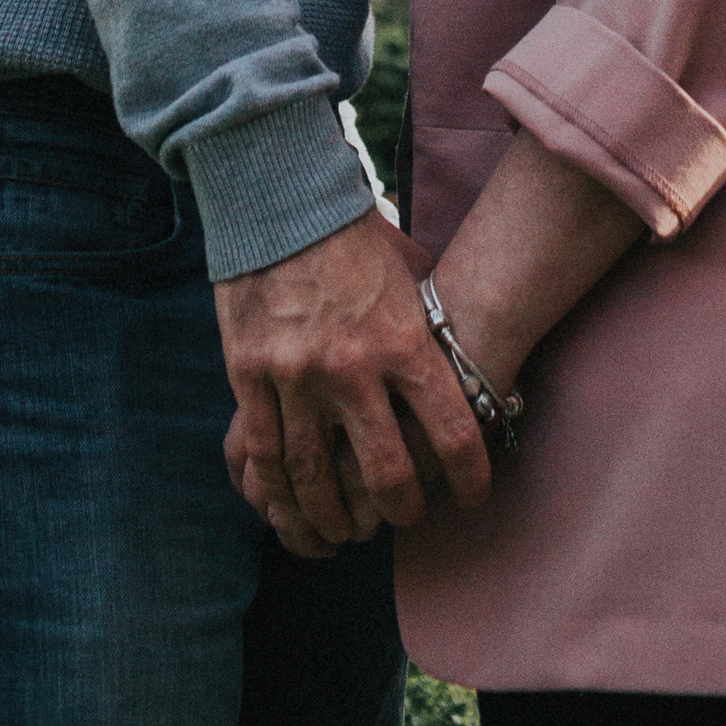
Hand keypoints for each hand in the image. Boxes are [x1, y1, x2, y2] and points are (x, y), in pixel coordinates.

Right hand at [216, 207, 490, 557]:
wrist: (281, 197)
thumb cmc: (356, 237)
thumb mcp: (411, 276)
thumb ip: (432, 324)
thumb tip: (467, 355)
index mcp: (405, 341)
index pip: (455, 433)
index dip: (471, 478)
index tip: (474, 496)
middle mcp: (354, 367)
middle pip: (388, 475)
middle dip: (403, 510)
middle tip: (406, 517)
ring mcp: (298, 375)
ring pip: (319, 479)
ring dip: (336, 517)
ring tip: (347, 528)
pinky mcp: (252, 375)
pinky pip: (267, 455)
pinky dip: (281, 491)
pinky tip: (292, 505)